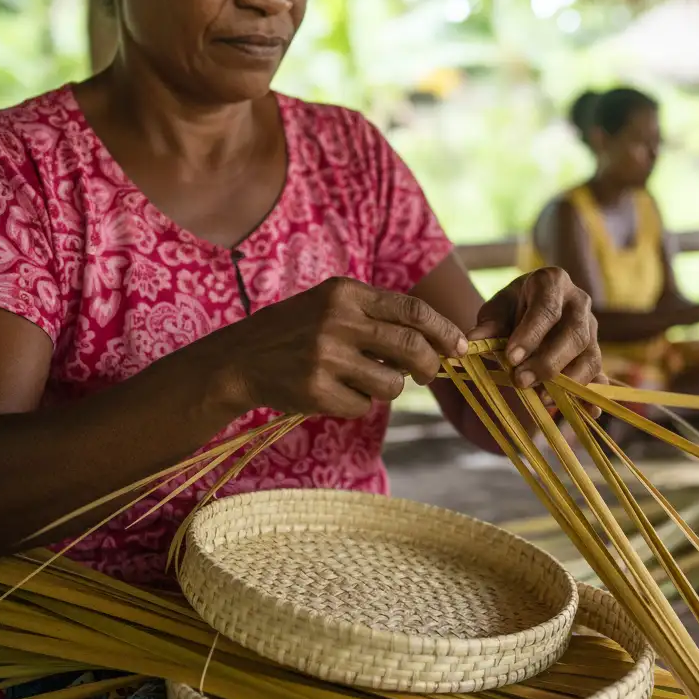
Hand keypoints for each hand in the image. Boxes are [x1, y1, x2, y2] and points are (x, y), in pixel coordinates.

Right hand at [212, 278, 466, 419]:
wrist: (238, 360)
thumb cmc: (295, 331)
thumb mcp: (331, 305)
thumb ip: (377, 317)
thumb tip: (435, 343)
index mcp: (345, 292)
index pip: (412, 310)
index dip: (444, 331)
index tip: (460, 347)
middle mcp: (337, 321)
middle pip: (411, 347)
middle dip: (430, 365)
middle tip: (429, 374)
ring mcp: (325, 357)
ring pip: (391, 383)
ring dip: (390, 388)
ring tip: (364, 381)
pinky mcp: (316, 391)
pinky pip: (363, 406)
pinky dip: (358, 404)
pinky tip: (335, 392)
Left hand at [469, 268, 601, 390]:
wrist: (531, 309)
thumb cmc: (513, 307)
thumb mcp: (497, 309)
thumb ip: (489, 324)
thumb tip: (473, 341)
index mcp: (553, 282)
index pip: (547, 309)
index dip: (531, 335)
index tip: (511, 358)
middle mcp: (579, 303)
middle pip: (575, 335)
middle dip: (548, 362)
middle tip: (521, 380)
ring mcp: (592, 329)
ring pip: (590, 357)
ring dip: (568, 381)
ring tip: (541, 397)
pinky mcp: (595, 352)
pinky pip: (600, 376)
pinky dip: (594, 395)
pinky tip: (589, 413)